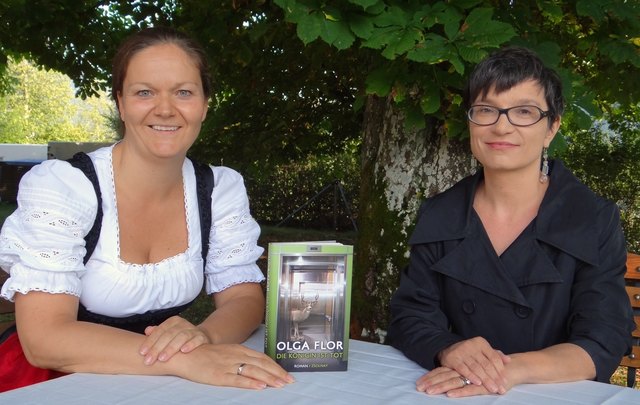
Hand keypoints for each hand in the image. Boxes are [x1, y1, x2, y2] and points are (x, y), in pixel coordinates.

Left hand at [139, 316, 210, 364]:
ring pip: (181, 337)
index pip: (160, 330)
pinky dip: (190, 345)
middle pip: (169, 335)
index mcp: (173, 321)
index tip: (142, 353)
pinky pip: (196, 340)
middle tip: (149, 360)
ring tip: (162, 358)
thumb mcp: (167, 334)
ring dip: (171, 348)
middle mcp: (183, 324)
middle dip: (157, 348)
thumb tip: (147, 331)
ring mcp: (193, 330)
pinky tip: (183, 351)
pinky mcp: (202, 337)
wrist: (200, 338)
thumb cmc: (178, 339)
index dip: (150, 341)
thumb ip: (157, 333)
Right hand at [178, 343, 294, 388]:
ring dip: (269, 378)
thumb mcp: (227, 352)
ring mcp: (228, 365)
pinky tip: (260, 386)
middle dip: (277, 373)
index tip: (287, 374)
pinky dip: (251, 382)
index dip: (276, 366)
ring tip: (280, 385)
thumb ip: (241, 357)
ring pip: (253, 371)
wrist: (186, 354)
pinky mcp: (219, 376)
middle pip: (262, 364)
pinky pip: (238, 379)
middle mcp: (236, 355)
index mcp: (239, 349)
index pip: (263, 358)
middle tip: (290, 381)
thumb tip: (258, 366)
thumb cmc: (207, 355)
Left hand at [416, 367, 493, 396]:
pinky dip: (460, 392)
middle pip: (444, 377)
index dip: (430, 377)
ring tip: (430, 392)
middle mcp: (464, 371)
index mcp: (460, 368)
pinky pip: (469, 389)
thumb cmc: (488, 371)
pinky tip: (450, 395)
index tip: (419, 383)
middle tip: (419, 388)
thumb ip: (461, 373)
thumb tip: (446, 383)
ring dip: (441, 387)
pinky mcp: (482, 386)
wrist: (510, 369)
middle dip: (431, 383)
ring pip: (454, 383)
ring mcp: (473, 378)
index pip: (441, 372)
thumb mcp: (472, 371)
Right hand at [438, 336, 510, 393]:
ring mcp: (461, 352)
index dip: (500, 370)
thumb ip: (495, 355)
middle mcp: (471, 345)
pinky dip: (471, 376)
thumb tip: (508, 360)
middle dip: (494, 378)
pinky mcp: (453, 358)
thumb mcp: (482, 350)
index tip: (505, 381)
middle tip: (500, 388)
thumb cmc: (470, 352)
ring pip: (476, 368)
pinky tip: (478, 383)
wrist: (448, 348)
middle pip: (486, 364)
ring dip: (485, 380)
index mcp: (481, 343)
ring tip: (492, 388)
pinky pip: (463, 369)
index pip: (493, 357)